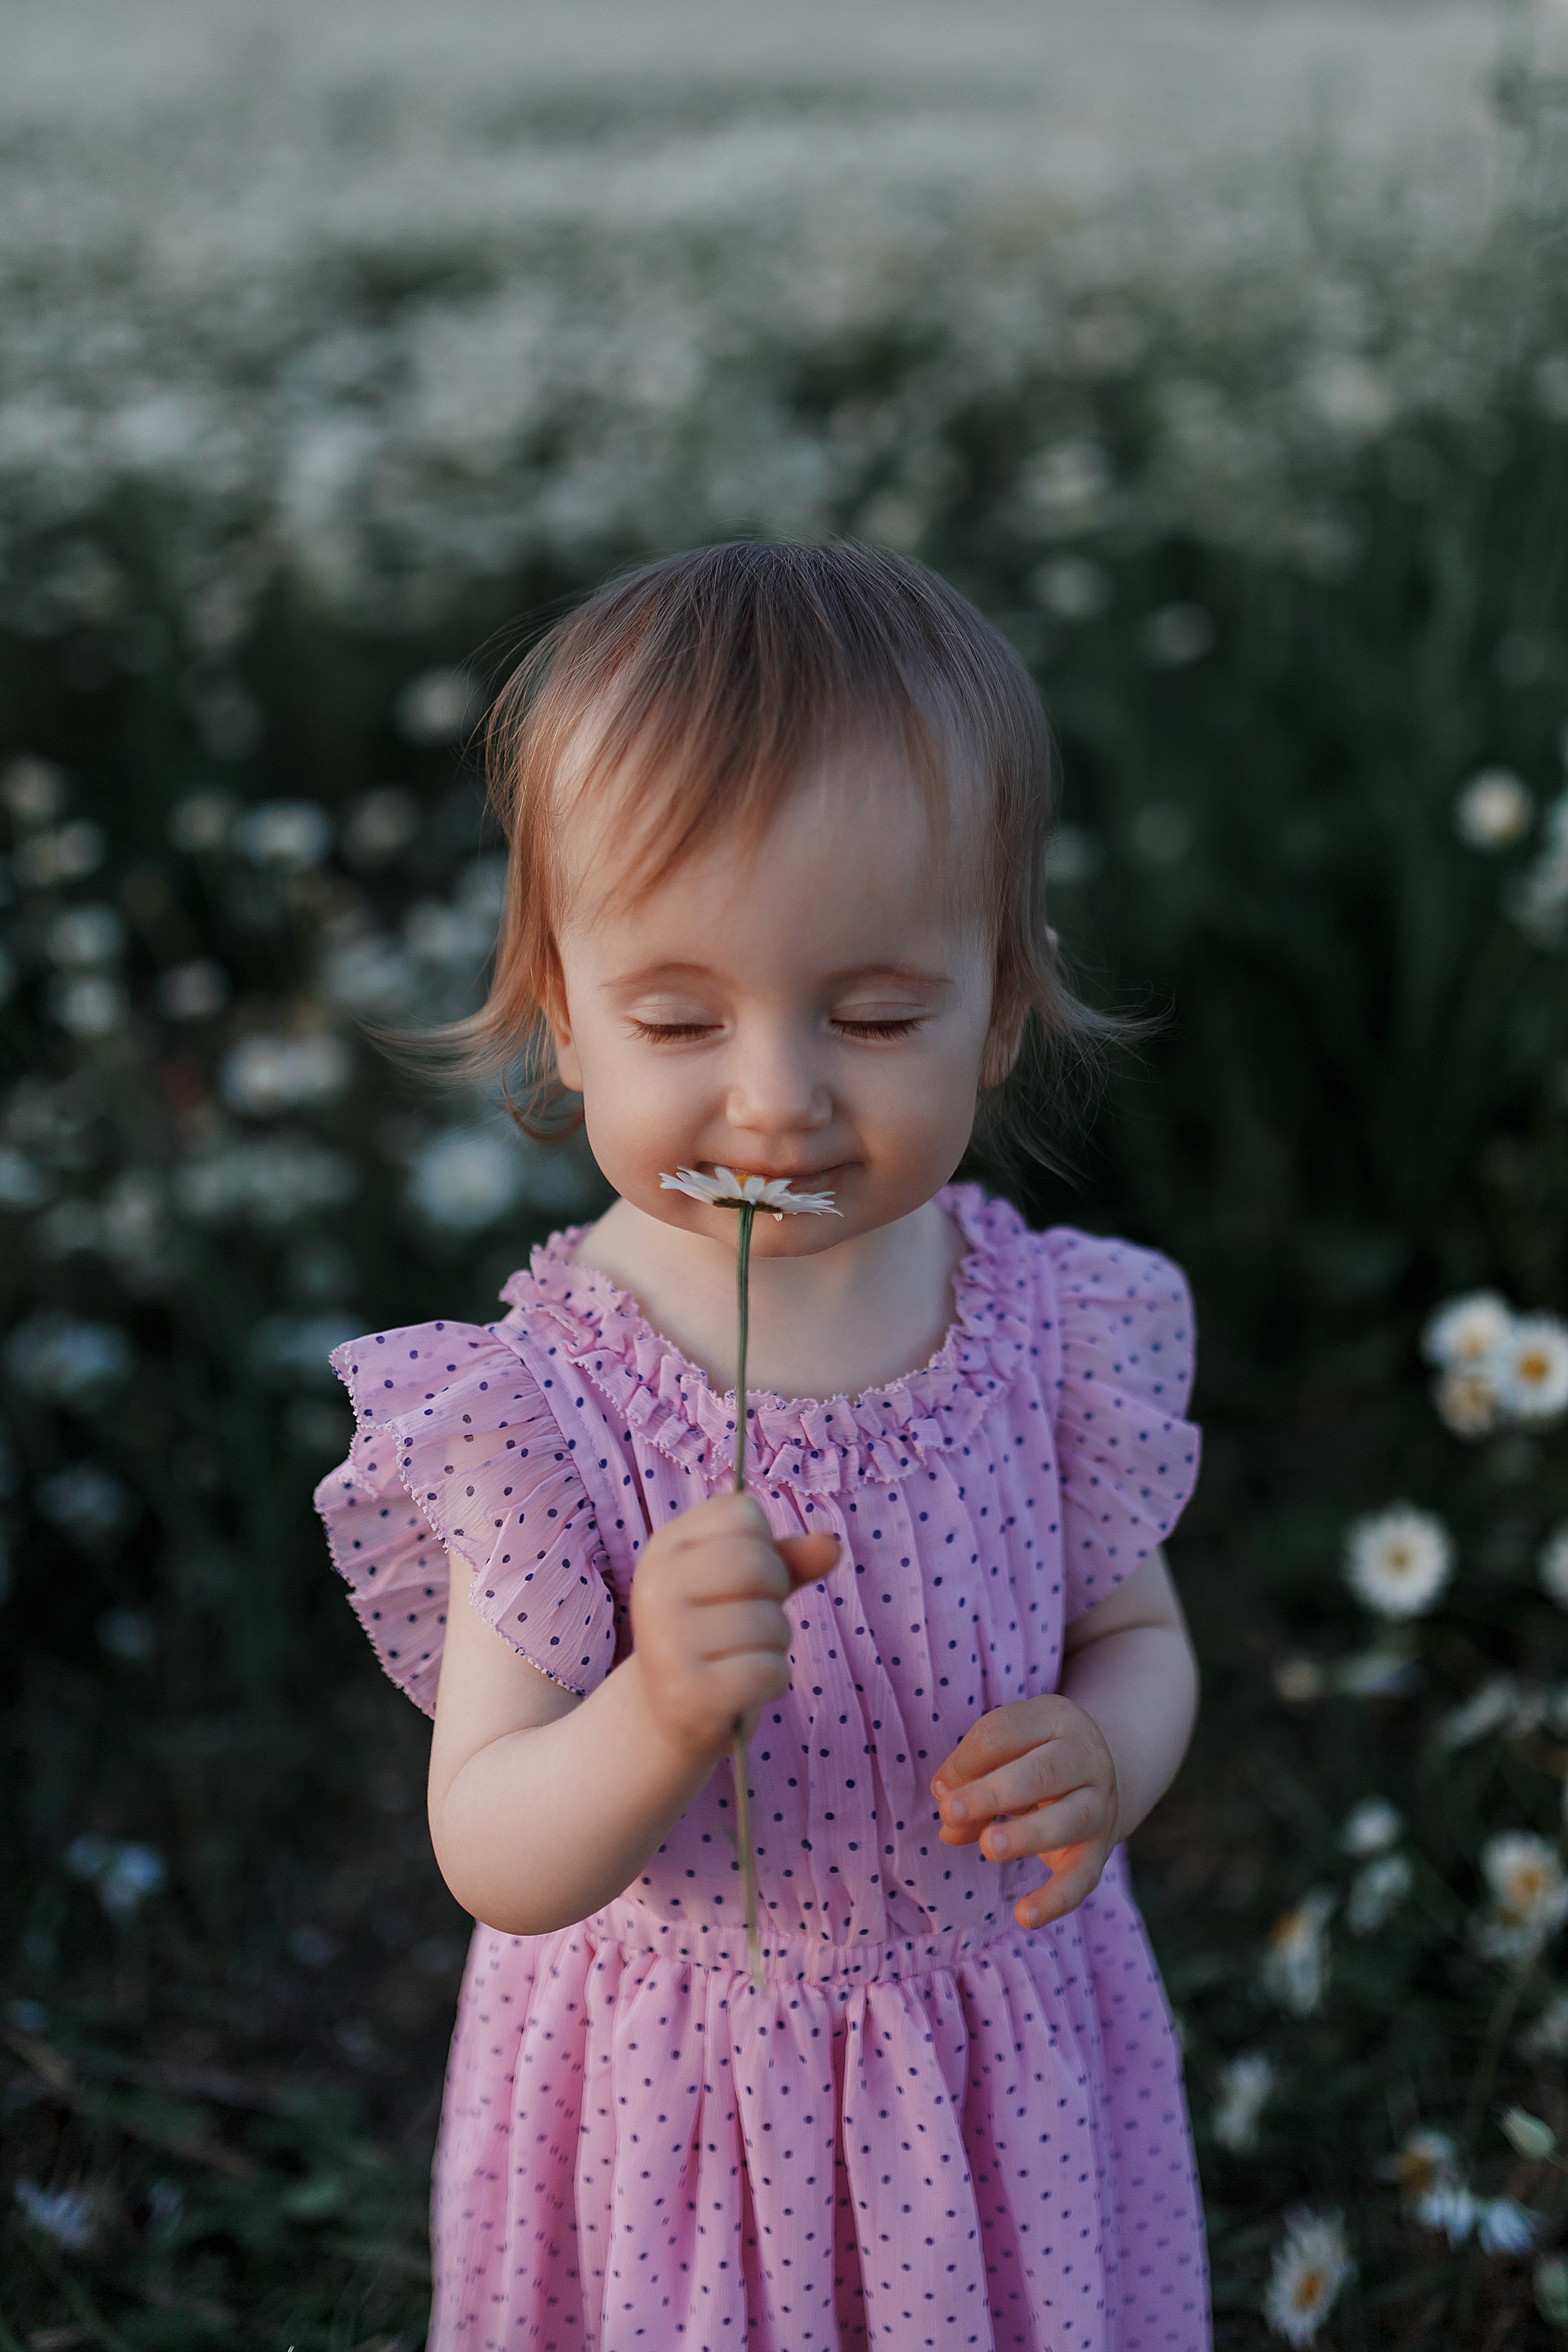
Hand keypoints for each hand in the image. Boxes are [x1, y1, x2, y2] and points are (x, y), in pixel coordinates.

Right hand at [629, 1492, 838, 1766]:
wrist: (666, 1714)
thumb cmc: (714, 1636)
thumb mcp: (745, 1586)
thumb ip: (788, 1559)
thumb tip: (832, 1545)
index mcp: (665, 1548)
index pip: (740, 1511)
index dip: (764, 1544)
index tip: (745, 1578)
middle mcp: (655, 1588)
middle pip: (756, 1562)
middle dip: (776, 1593)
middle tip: (754, 1619)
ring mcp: (666, 1642)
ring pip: (768, 1621)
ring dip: (776, 1642)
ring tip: (746, 1655)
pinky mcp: (687, 1694)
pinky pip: (768, 1671)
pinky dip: (774, 1680)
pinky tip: (746, 1688)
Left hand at [930, 1695, 1119, 1930]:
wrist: (1103, 1774)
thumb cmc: (1033, 1758)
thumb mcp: (1006, 1750)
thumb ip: (971, 1776)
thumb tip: (947, 1819)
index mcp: (1054, 1719)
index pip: (1005, 1732)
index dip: (968, 1761)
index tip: (943, 1791)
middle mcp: (1085, 1757)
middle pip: (1042, 1771)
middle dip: (994, 1792)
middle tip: (951, 1812)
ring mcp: (1099, 1804)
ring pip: (1069, 1819)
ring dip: (1027, 1835)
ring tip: (988, 1848)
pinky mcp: (1101, 1850)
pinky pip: (1083, 1878)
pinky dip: (1056, 1900)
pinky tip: (1024, 1917)